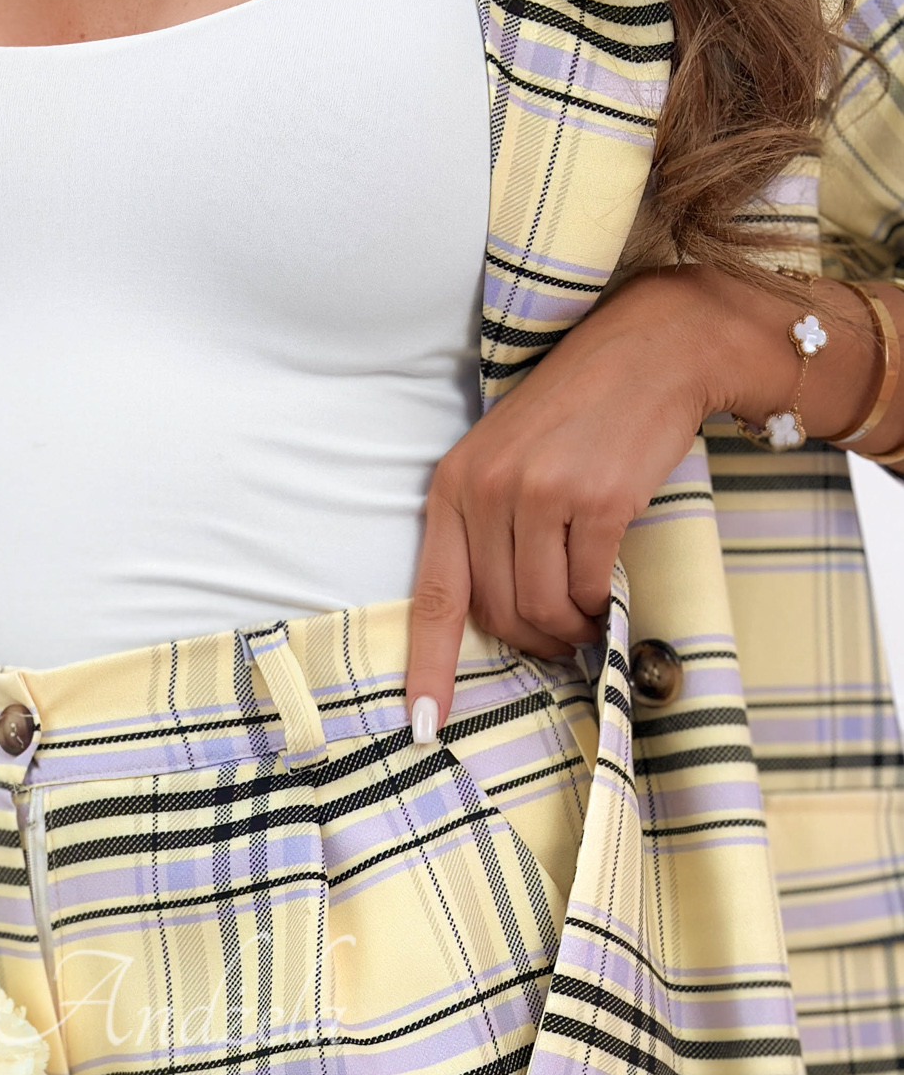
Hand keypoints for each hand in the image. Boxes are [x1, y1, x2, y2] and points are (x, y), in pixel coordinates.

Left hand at [405, 265, 893, 737]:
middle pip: (498, 613)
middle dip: (531, 640)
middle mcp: (486, 491)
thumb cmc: (577, 416)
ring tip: (585, 620)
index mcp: (452, 487)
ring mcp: (540, 495)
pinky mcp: (595, 499)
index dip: (428, 667)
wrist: (651, 351)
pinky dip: (598, 606)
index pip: (434, 597)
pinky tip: (606, 597)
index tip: (423, 723)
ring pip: (543, 608)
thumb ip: (488, 531)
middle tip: (559, 638)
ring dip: (567, 630)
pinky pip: (588, 587)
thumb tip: (500, 619)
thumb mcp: (506, 462)